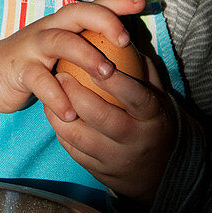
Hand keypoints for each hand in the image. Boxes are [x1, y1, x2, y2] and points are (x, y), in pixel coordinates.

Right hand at [0, 0, 145, 118]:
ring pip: (60, 41)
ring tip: (107, 74)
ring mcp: (32, 46)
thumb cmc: (35, 63)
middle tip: (126, 41)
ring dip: (86, 55)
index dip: (117, 3)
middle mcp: (49, 28)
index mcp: (64, 23)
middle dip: (103, 22)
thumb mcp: (62, 51)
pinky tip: (71, 113)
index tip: (141, 4)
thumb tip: (132, 55)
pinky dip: (56, 96)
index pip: (93, 5)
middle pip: (77, 13)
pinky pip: (39, 80)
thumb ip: (87, 47)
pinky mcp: (18, 69)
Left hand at [45, 53, 175, 203]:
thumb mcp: (159, 98)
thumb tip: (123, 39)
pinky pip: (72, 150)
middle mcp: (135, 140)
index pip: (135, 97)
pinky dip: (59, 130)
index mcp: (152, 118)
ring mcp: (115, 159)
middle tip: (60, 74)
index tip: (97, 62)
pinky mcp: (98, 172)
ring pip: (80, 137)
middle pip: (102, 117)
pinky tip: (53, 112)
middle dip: (77, 94)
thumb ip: (144, 71)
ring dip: (60, 112)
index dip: (115, 81)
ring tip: (51, 92)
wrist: (159, 173)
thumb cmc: (154, 123)